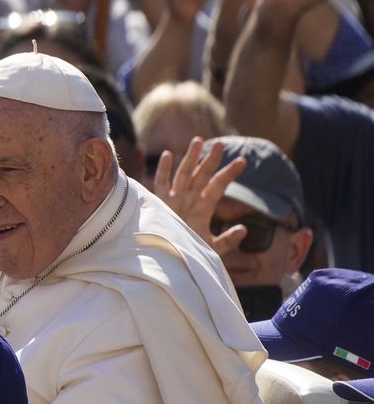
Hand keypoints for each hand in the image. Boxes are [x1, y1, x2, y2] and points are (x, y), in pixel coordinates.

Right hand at [152, 138, 249, 254]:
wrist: (168, 263)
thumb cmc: (190, 254)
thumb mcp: (213, 249)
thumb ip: (228, 240)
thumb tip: (244, 229)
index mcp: (204, 208)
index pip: (218, 185)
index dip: (229, 173)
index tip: (242, 161)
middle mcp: (190, 199)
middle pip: (202, 174)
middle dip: (210, 158)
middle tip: (219, 143)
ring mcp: (174, 199)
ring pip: (183, 174)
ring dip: (190, 157)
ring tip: (197, 140)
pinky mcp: (159, 204)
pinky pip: (160, 184)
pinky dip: (163, 170)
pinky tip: (168, 155)